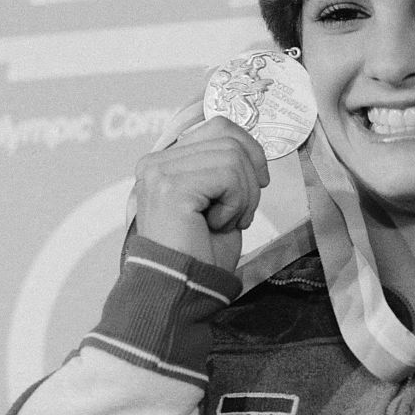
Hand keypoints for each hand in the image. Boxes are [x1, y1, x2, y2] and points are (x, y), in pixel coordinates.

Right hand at [132, 116, 269, 271]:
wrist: (183, 290)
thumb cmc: (201, 252)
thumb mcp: (218, 199)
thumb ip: (224, 166)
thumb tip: (251, 145)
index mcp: (164, 161)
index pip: (218, 125)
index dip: (250, 148)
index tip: (258, 181)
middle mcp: (155, 162)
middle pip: (229, 138)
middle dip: (250, 177)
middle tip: (241, 211)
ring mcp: (159, 172)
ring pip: (233, 156)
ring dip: (243, 195)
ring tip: (228, 221)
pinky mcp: (170, 186)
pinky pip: (228, 175)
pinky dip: (235, 203)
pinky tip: (217, 224)